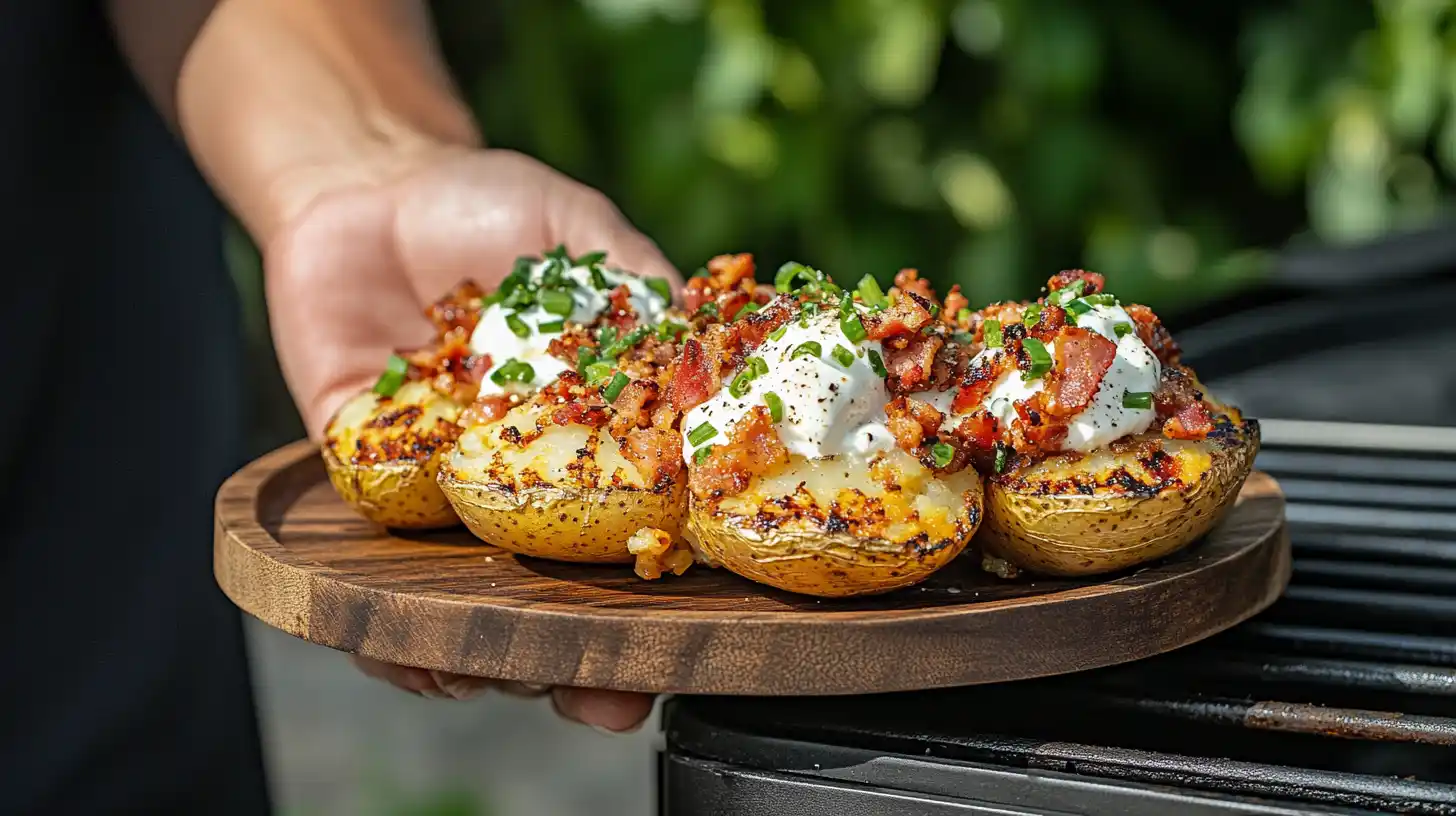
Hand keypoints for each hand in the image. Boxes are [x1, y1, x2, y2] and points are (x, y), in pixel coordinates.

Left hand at [264, 147, 672, 732]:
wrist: (371, 177)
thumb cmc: (496, 208)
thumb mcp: (585, 235)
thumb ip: (640, 288)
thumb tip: (718, 340)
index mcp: (590, 434)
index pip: (639, 526)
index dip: (667, 591)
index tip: (695, 640)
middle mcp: (520, 477)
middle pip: (553, 588)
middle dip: (577, 655)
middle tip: (601, 697)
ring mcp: (442, 480)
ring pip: (459, 588)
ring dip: (475, 646)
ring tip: (492, 679)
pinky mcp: (360, 464)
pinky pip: (372, 541)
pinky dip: (376, 604)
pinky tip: (398, 644)